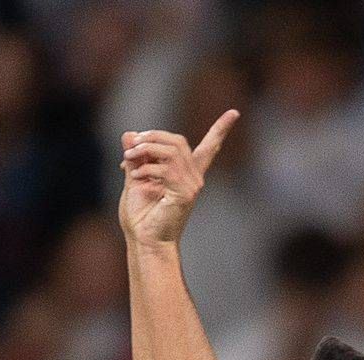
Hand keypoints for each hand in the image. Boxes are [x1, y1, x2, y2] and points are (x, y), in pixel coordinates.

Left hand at [118, 111, 236, 247]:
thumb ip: (135, 157)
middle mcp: (193, 179)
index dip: (221, 130)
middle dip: (153, 137)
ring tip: (128, 157)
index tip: (234, 112)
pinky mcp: (185, 194)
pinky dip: (147, 168)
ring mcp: (192, 187)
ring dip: (147, 148)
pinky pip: (167, 168)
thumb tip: (128, 134)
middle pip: (178, 141)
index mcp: (186, 176)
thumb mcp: (134, 179)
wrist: (143, 242)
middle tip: (131, 146)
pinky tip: (135, 177)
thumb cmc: (140, 218)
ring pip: (173, 150)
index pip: (209, 149)